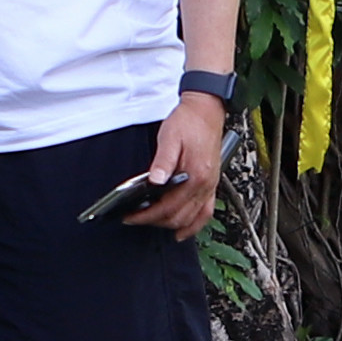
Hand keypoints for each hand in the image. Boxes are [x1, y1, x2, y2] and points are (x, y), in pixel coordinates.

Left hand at [140, 88, 227, 241]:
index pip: (168, 206)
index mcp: (195, 175)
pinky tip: (182, 231)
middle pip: (178, 217)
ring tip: (151, 224)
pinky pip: (205, 213)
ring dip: (171, 225)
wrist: (207, 109)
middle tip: (134, 219)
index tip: (130, 216)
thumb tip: (155, 181)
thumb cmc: (189, 121)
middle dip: (155, 221)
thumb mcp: (170, 137)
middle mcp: (205, 184)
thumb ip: (162, 161)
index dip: (146, 215)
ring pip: (192, 219)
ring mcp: (210, 186)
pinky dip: (194, 225)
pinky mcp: (211, 184)